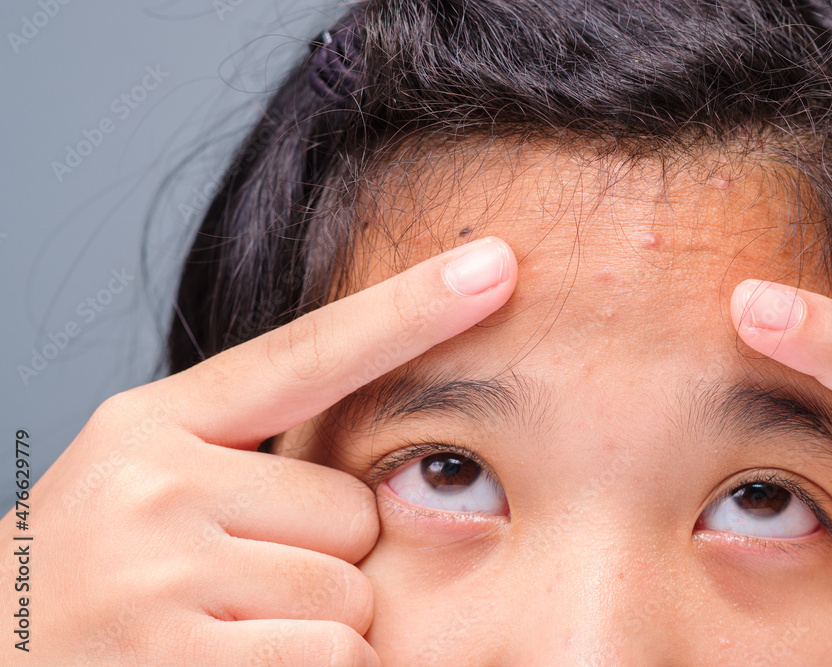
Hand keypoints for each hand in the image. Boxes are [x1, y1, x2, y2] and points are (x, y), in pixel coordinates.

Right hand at [0, 237, 515, 664]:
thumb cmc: (93, 581)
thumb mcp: (146, 486)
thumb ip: (250, 457)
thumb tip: (384, 474)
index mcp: (153, 425)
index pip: (308, 353)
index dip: (411, 307)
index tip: (497, 263)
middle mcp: (155, 484)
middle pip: (354, 511)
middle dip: (323, 560)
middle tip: (235, 587)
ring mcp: (163, 574)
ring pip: (352, 594)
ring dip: (315, 626)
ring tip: (223, 635)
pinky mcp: (181, 663)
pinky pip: (335, 657)